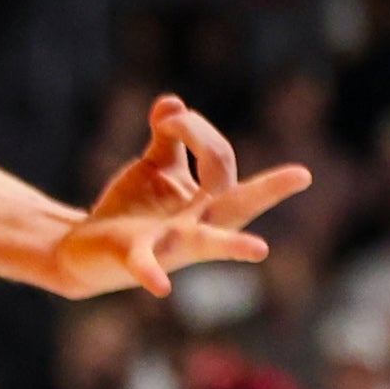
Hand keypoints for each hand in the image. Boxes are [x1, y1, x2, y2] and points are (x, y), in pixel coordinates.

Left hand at [49, 97, 310, 299]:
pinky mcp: (135, 256)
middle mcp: (198, 226)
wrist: (87, 247)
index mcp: (207, 202)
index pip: (220, 158)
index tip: (166, 120)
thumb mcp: (157, 166)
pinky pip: (147, 265)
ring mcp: (170, 245)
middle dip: (270, 189)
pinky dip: (152, 273)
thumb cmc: (134, 207)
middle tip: (302, 175)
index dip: (194, 128)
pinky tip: (161, 287)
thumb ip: (169, 135)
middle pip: (239, 204)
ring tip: (260, 251)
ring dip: (232, 246)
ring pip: (207, 242)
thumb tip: (174, 101)